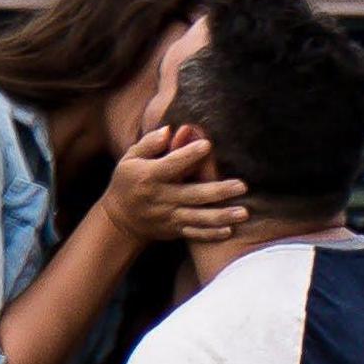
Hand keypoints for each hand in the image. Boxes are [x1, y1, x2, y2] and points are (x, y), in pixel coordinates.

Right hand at [98, 123, 246, 247]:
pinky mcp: (174, 230)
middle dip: (219, 191)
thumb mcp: (131, 159)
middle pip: (193, 194)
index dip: (189, 155)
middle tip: (243, 185)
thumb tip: (169, 129)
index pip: (172, 165)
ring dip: (222, 216)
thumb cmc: (128, 181)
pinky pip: (194, 234)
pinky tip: (229, 230)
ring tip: (243, 213)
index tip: (207, 144)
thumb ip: (150, 143)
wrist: (119, 219)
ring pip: (198, 218)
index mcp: (149, 177)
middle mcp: (161, 198)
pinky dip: (211, 234)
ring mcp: (168, 217)